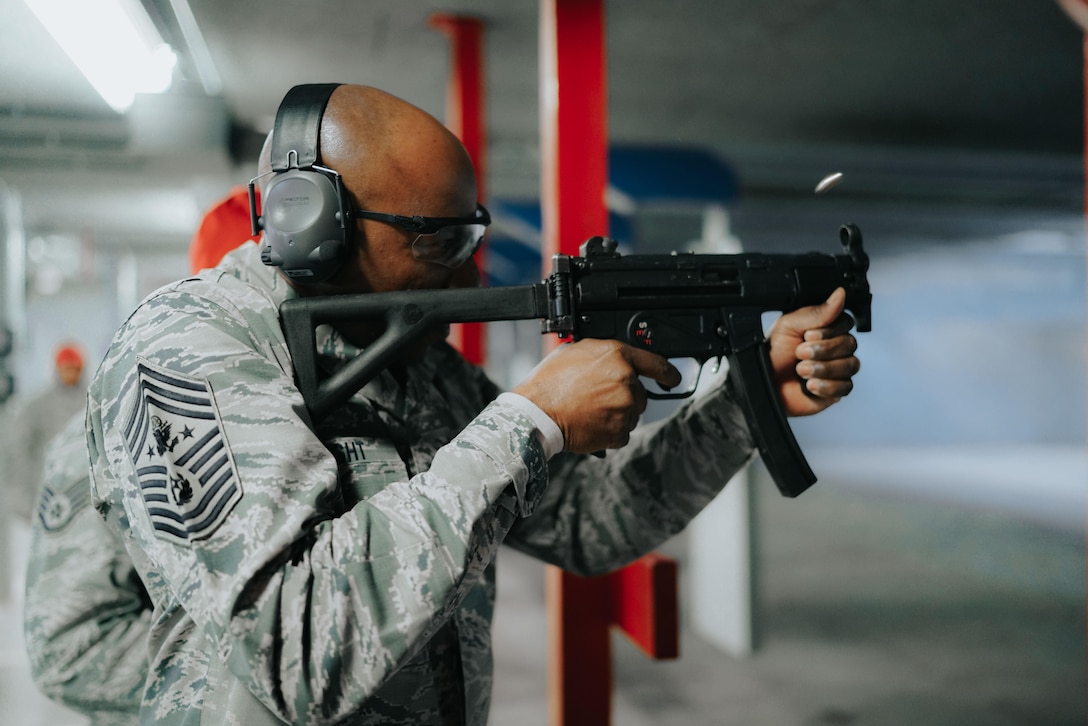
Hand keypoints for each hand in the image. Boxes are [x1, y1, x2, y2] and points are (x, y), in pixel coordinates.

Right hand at [513, 339, 680, 452]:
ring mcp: (625, 408)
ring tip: (590, 411)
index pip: (655, 363)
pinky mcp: (620, 432)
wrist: (537, 413)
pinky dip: (610, 431)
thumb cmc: (550, 383)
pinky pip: (623, 432)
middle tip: (597, 398)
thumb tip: (616, 359)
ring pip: (632, 414)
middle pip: (640, 393)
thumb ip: (604, 354)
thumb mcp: (576, 352)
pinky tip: (591, 423)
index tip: (673, 378)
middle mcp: (626, 381)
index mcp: (617, 356)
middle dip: (624, 396)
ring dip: (617, 414)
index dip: (668, 372)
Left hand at [767, 287, 859, 416]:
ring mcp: (838, 368)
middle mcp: (836, 347)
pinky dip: (825, 386)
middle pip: (850, 344)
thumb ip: (817, 312)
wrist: (764, 382)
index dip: (829, 331)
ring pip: (850, 365)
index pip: (846, 322)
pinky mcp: (837, 389)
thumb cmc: (774, 353)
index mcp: (826, 328)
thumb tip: (840, 294)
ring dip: (822, 368)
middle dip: (822, 350)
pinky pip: (845, 386)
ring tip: (800, 370)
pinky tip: (809, 385)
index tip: (807, 335)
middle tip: (799, 353)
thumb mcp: (789, 326)